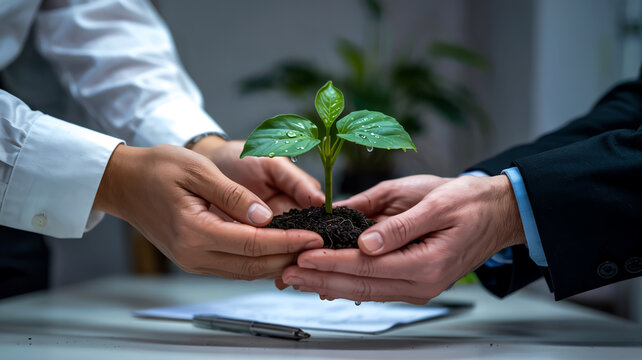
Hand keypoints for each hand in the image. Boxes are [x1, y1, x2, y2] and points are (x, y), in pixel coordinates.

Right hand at [93, 144, 322, 278]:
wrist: (124, 182)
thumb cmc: (157, 168)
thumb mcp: (197, 171)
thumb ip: (233, 196)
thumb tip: (266, 217)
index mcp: (195, 232)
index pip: (253, 244)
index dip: (288, 242)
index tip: (315, 236)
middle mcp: (194, 255)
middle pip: (253, 265)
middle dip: (289, 257)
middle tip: (319, 247)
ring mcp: (193, 261)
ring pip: (245, 271)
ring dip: (277, 263)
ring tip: (305, 250)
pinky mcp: (195, 259)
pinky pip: (234, 266)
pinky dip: (259, 261)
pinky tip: (278, 250)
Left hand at [278, 175, 524, 303]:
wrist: (497, 213)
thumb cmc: (467, 202)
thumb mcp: (433, 203)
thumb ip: (398, 225)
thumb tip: (363, 242)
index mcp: (427, 263)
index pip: (367, 267)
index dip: (331, 262)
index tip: (302, 256)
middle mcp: (422, 283)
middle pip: (360, 287)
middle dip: (320, 279)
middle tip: (286, 274)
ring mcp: (418, 287)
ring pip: (365, 291)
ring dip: (329, 284)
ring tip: (297, 278)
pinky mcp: (414, 281)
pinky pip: (376, 287)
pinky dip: (348, 282)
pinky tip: (326, 279)